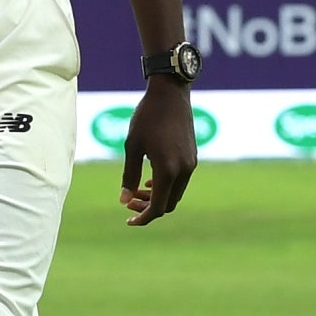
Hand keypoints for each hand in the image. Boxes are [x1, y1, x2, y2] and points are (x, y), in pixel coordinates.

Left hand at [120, 77, 197, 226]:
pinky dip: (165, 186)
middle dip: (148, 207)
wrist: (170, 94)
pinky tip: (149, 181)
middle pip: (169, 203)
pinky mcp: (192, 156)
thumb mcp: (132, 147)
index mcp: (168, 170)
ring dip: (157, 197)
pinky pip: (180, 181)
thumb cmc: (146, 118)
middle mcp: (184, 170)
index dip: (144, 217)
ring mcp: (191, 163)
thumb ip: (129, 175)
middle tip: (127, 202)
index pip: (159, 207)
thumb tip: (123, 200)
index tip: (129, 221)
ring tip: (135, 191)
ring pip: (175, 193)